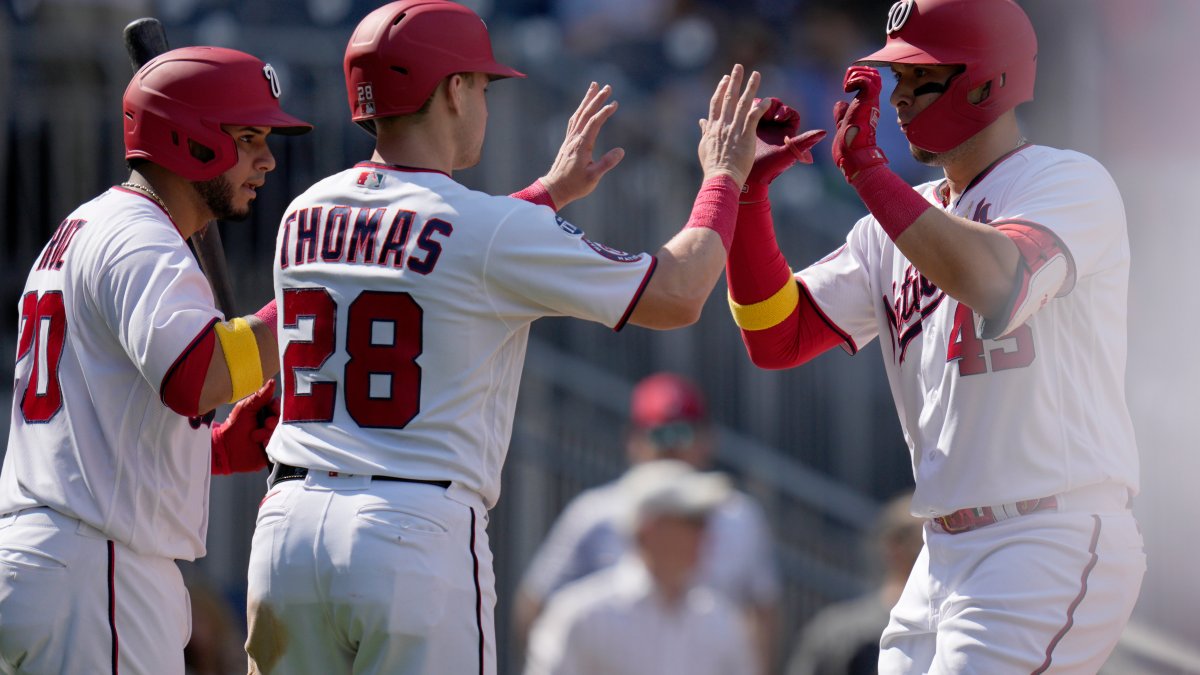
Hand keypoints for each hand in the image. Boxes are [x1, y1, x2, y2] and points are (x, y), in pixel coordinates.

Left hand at [210, 379, 277, 474]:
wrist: (225, 450)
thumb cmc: (233, 427)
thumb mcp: (245, 409)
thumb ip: (260, 396)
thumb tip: (272, 382)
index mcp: (266, 412)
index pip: (281, 406)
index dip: (278, 407)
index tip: (271, 408)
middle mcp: (273, 424)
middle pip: (284, 420)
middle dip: (275, 422)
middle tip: (265, 424)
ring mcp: (274, 438)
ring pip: (284, 433)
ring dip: (271, 434)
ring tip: (257, 438)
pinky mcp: (274, 451)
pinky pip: (282, 447)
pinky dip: (274, 445)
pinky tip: (263, 446)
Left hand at [539, 82, 625, 208]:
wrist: (555, 189)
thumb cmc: (575, 185)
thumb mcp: (593, 177)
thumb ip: (606, 163)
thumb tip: (621, 151)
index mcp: (582, 145)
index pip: (594, 123)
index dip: (604, 112)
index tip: (615, 103)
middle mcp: (574, 138)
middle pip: (586, 113)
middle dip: (597, 99)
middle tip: (608, 86)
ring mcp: (570, 139)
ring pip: (579, 114)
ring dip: (587, 100)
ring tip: (594, 87)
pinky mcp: (568, 142)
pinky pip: (574, 120)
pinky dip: (580, 110)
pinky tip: (584, 107)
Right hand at [697, 64, 770, 186]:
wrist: (721, 177)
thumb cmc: (713, 166)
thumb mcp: (704, 147)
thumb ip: (705, 131)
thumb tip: (702, 121)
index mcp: (712, 127)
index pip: (716, 103)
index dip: (721, 89)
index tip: (725, 78)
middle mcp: (722, 124)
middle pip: (729, 97)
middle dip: (734, 81)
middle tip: (739, 67)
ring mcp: (734, 128)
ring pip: (743, 103)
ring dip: (750, 87)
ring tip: (756, 75)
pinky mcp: (745, 135)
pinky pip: (754, 116)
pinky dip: (760, 107)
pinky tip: (768, 99)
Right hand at [745, 97, 827, 194]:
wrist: (748, 175)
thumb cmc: (769, 167)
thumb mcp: (788, 153)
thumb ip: (805, 142)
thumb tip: (824, 132)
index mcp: (787, 133)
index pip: (791, 114)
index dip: (785, 111)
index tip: (777, 117)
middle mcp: (775, 128)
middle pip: (777, 107)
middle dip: (771, 106)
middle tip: (765, 114)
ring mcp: (761, 127)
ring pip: (763, 108)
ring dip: (759, 106)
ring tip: (753, 112)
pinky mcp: (747, 127)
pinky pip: (750, 112)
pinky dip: (749, 109)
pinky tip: (744, 114)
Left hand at [832, 66, 888, 181]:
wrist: (853, 153)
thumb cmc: (849, 143)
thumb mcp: (844, 122)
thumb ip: (843, 113)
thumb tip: (840, 103)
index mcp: (868, 104)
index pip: (871, 80)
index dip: (859, 76)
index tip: (846, 86)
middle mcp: (872, 100)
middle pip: (873, 73)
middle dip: (858, 72)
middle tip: (846, 84)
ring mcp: (871, 101)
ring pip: (872, 74)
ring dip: (856, 74)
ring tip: (847, 85)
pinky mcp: (867, 102)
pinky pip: (866, 81)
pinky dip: (855, 80)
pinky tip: (847, 89)